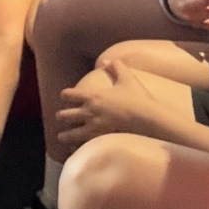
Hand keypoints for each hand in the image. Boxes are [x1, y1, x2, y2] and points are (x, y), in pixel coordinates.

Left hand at [55, 58, 173, 149]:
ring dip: (65, 135)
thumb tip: (107, 60)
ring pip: (71, 133)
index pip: (70, 95)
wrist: (148, 118)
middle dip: (62, 116)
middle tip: (61, 117)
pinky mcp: (101, 140)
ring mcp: (94, 127)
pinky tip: (76, 149)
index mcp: (93, 96)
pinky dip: (77, 147)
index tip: (65, 97)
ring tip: (61, 137)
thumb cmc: (138, 97)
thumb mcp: (127, 77)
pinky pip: (83, 146)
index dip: (65, 95)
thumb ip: (116, 66)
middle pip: (66, 115)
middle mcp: (89, 112)